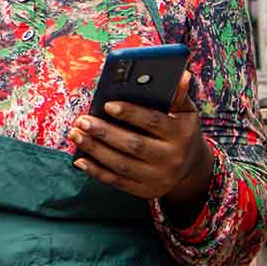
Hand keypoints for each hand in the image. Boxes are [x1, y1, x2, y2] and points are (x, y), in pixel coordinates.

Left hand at [69, 71, 213, 221]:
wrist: (191, 169)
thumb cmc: (181, 131)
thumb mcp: (186, 113)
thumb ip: (178, 95)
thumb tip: (181, 74)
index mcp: (181, 135)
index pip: (154, 122)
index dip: (130, 113)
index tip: (107, 105)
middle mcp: (171, 159)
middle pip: (134, 145)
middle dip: (105, 132)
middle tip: (81, 120)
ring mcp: (158, 178)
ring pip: (121, 164)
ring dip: (94, 150)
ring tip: (75, 134)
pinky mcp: (145, 190)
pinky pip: (117, 181)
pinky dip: (96, 172)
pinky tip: (79, 160)